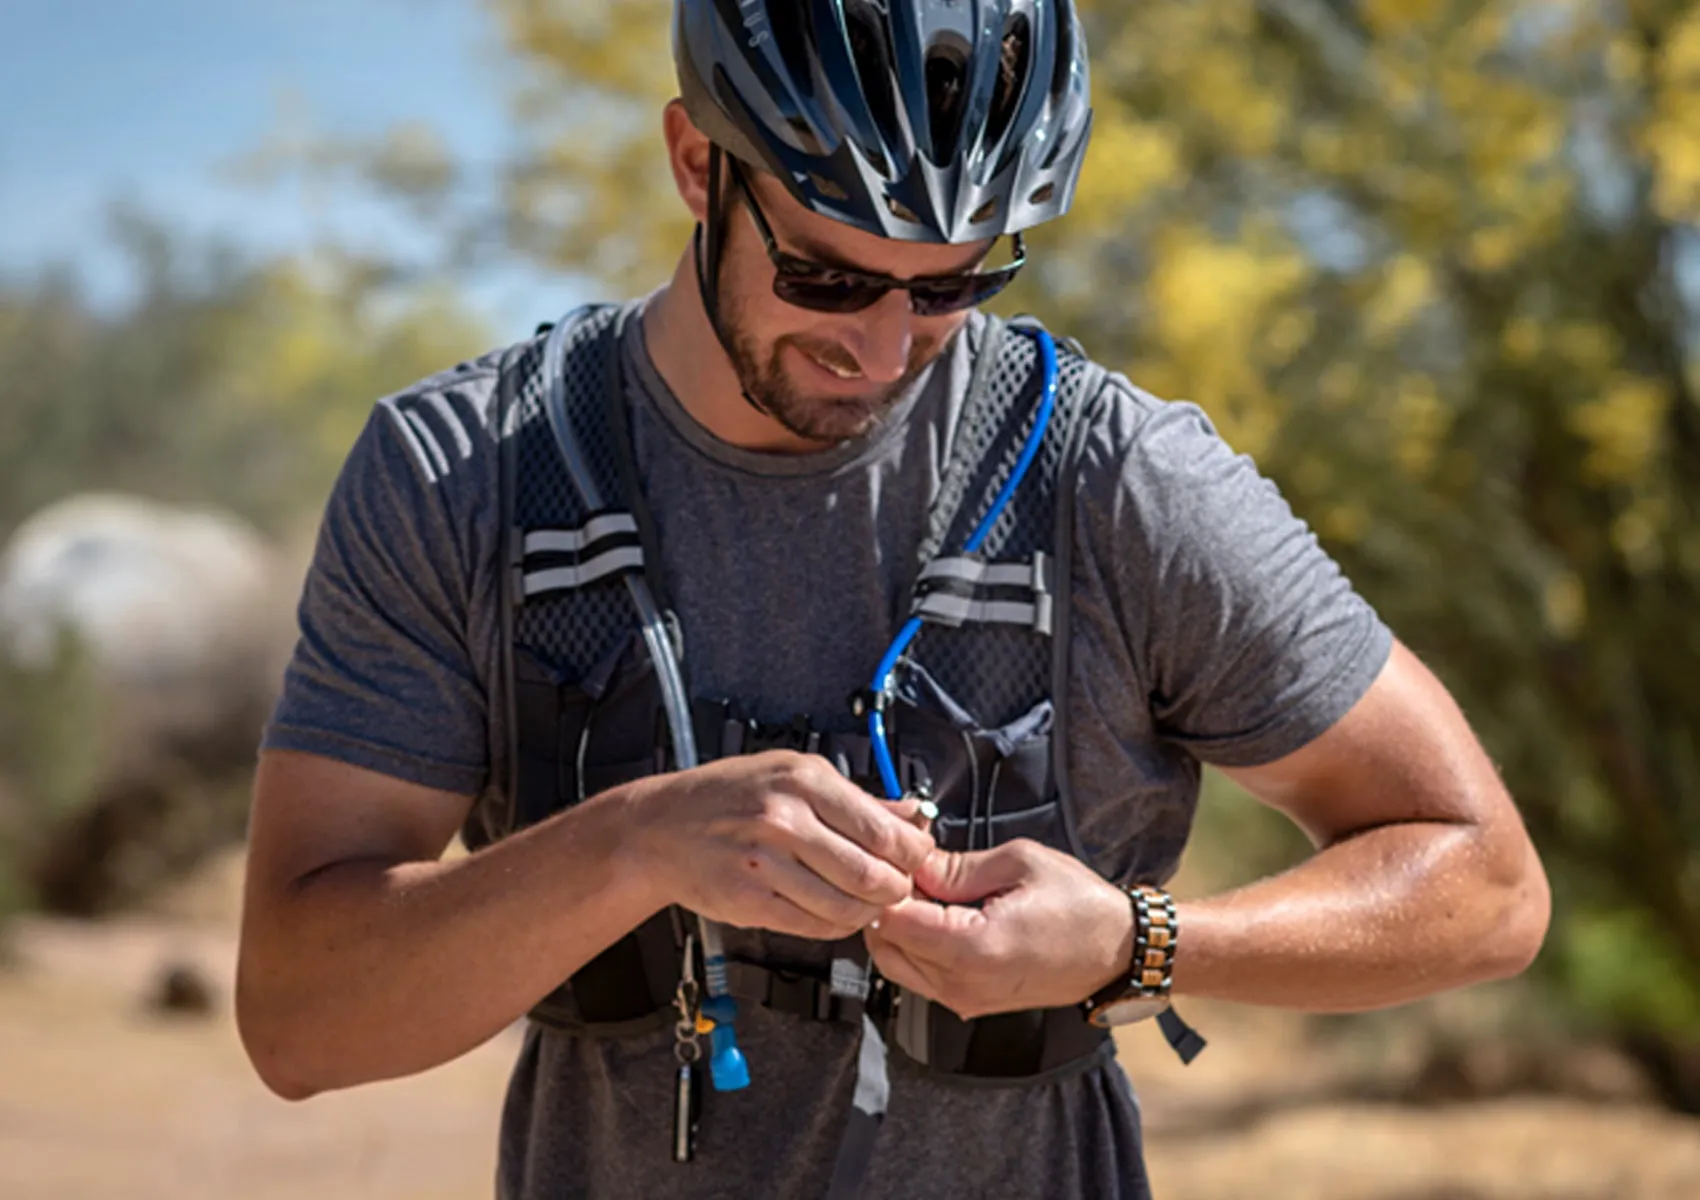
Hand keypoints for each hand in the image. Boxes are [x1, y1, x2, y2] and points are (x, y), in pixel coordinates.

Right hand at [624, 751, 936, 940]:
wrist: (660, 828)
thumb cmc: (728, 795)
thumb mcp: (794, 773)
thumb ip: (858, 799)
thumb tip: (913, 815)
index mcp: (804, 782)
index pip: (885, 831)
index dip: (912, 854)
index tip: (916, 858)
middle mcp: (784, 820)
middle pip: (871, 875)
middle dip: (895, 889)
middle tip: (894, 887)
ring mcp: (765, 863)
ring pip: (847, 907)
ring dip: (867, 912)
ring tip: (864, 901)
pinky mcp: (750, 901)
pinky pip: (814, 926)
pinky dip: (835, 926)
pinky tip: (833, 911)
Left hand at [864, 839, 1133, 1018]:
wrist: (1119, 951)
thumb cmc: (1080, 905)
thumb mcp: (1018, 863)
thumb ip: (954, 867)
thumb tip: (911, 864)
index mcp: (972, 948)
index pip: (891, 921)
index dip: (888, 885)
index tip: (902, 861)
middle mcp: (962, 984)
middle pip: (886, 946)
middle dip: (889, 907)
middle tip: (915, 874)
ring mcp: (965, 1000)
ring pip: (898, 964)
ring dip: (902, 928)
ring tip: (933, 893)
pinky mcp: (971, 1003)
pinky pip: (922, 976)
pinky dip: (919, 946)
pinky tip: (944, 916)